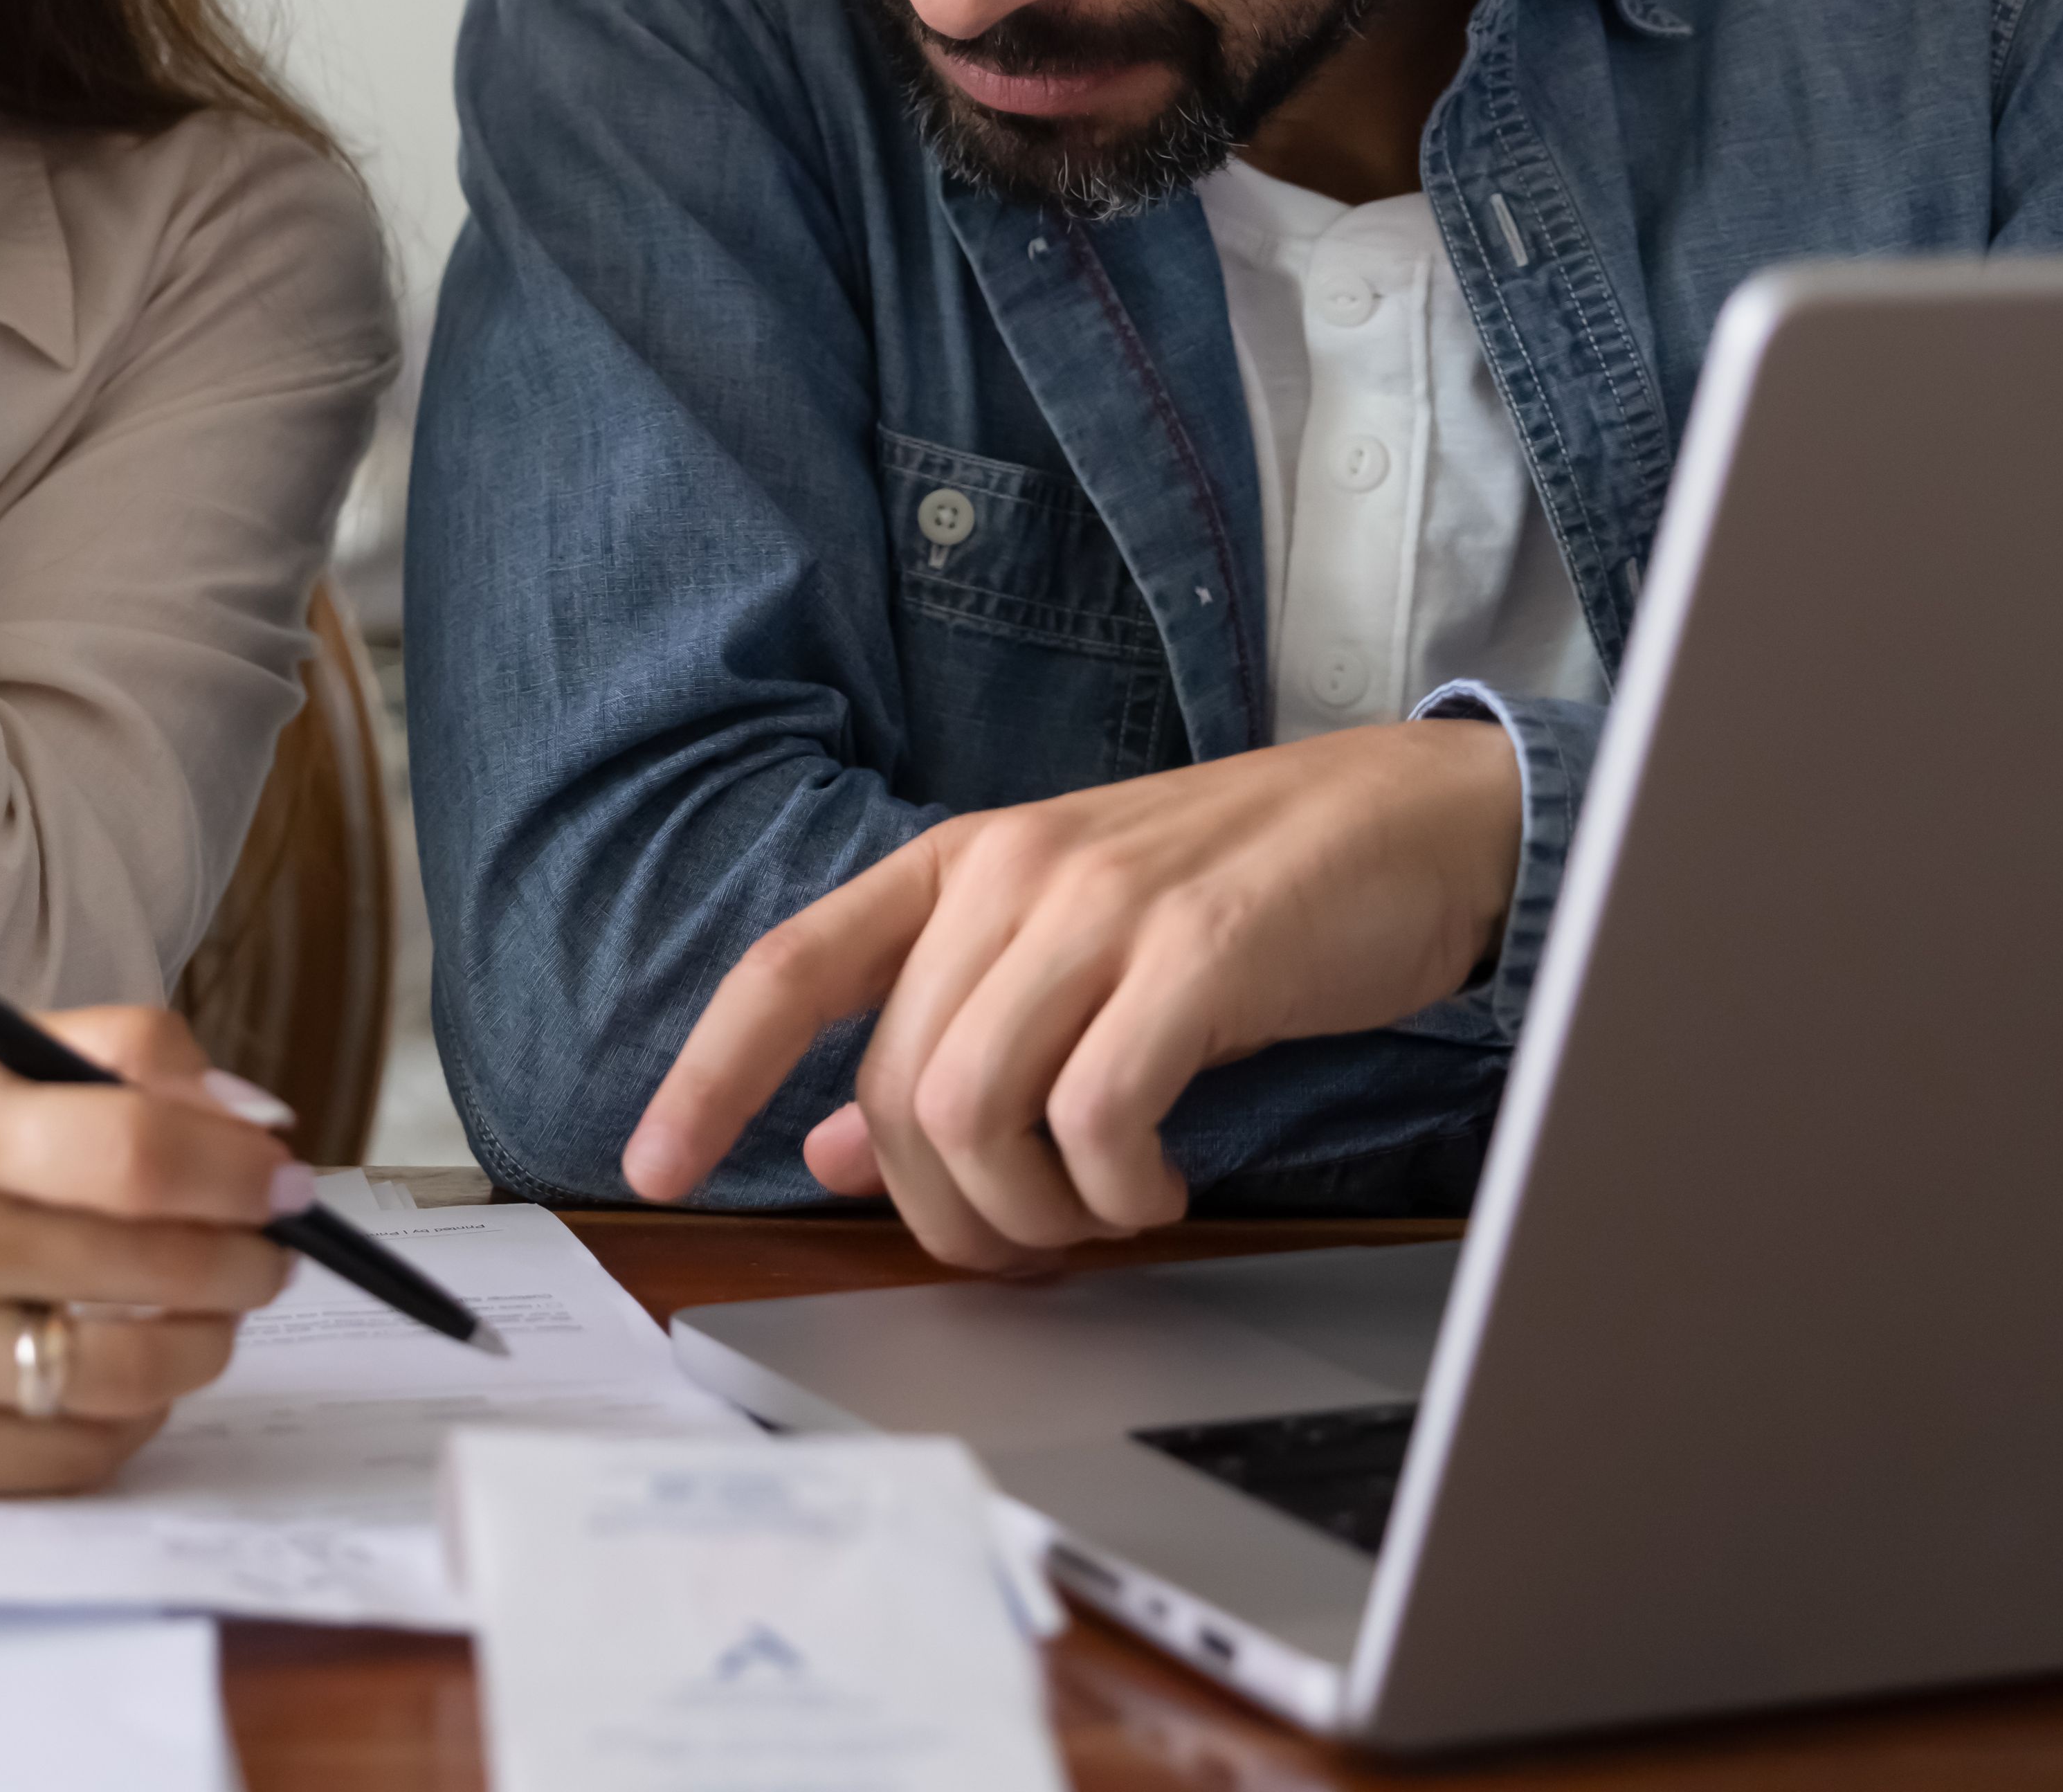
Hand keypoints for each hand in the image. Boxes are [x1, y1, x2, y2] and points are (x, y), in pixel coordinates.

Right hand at [0, 1006, 301, 1493]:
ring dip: (208, 1343)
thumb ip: (116, 1057)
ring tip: (210, 1312)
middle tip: (269, 1248)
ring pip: (134, 1373)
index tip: (284, 1181)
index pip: (138, 1151)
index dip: (240, 1172)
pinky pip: (79, 1455)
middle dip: (247, 1258)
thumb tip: (256, 1121)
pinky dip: (136, 1417)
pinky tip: (129, 1373)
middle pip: (155, 1265)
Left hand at [621, 720, 1519, 1267]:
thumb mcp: (1067, 949)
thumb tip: (838, 1149)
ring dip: (1029, 1211)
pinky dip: (1119, 1192)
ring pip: (976, 1110)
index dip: (708, 1072)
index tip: (651, 1168)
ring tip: (1097, 1215)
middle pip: (898, 1087)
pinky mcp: (1199, 952)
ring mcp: (1102, 905)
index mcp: (957, 864)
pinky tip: (1159, 1187)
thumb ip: (952, 1032)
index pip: (790, 966)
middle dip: (947, 1208)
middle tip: (1025, 1243)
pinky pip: (1097, 1117)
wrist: (1411, 819)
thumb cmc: (1237, 893)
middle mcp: (1010, 870)